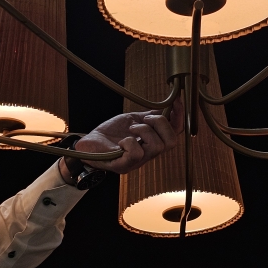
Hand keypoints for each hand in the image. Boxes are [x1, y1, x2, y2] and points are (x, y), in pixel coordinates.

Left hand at [68, 95, 183, 175]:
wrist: (89, 143)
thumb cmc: (110, 133)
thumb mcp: (133, 119)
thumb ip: (151, 116)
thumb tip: (168, 105)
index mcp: (152, 143)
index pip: (175, 134)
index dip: (179, 117)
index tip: (176, 102)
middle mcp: (148, 155)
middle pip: (171, 142)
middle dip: (161, 123)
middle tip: (145, 119)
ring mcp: (137, 162)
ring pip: (156, 146)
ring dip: (144, 130)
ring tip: (131, 128)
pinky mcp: (123, 165)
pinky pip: (137, 153)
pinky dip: (130, 142)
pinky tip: (122, 140)